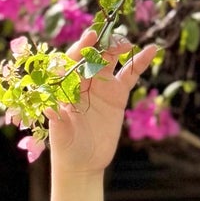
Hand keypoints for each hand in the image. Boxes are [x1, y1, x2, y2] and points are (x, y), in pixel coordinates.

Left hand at [43, 30, 158, 176]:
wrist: (84, 164)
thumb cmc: (66, 148)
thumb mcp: (60, 136)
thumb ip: (57, 122)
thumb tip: (48, 108)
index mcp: (66, 87)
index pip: (71, 62)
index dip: (81, 48)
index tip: (90, 36)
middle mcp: (83, 82)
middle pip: (92, 56)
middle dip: (102, 44)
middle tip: (112, 37)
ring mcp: (101, 86)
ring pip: (110, 60)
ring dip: (118, 48)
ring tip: (127, 43)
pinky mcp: (117, 95)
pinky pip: (130, 75)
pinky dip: (139, 63)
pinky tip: (151, 50)